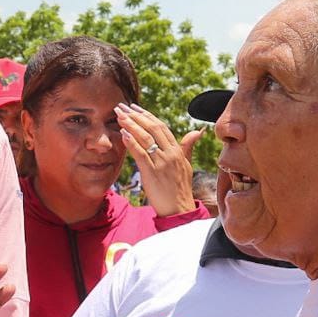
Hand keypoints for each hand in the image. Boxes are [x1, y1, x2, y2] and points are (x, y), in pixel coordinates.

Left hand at [114, 103, 202, 217]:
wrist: (179, 209)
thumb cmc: (181, 189)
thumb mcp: (187, 165)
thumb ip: (188, 147)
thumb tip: (198, 131)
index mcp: (177, 150)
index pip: (161, 127)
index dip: (147, 115)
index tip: (135, 107)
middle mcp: (170, 153)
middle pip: (152, 128)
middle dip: (135, 115)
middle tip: (121, 106)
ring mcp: (161, 162)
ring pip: (145, 137)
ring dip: (130, 124)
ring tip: (119, 115)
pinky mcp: (152, 172)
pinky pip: (140, 153)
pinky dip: (131, 142)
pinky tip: (123, 133)